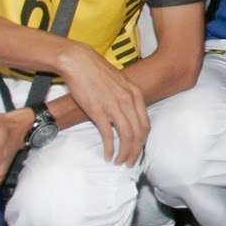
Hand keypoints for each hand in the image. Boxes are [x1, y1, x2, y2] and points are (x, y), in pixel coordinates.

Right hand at [55, 43, 148, 164]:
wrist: (80, 62)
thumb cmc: (98, 72)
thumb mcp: (121, 83)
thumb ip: (128, 98)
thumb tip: (130, 114)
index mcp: (136, 94)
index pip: (146, 124)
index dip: (143, 141)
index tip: (137, 150)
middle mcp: (128, 101)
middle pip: (139, 133)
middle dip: (136, 151)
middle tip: (130, 162)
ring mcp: (114, 106)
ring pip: (127, 136)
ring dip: (124, 153)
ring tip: (119, 162)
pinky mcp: (98, 111)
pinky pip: (108, 135)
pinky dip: (110, 148)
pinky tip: (107, 155)